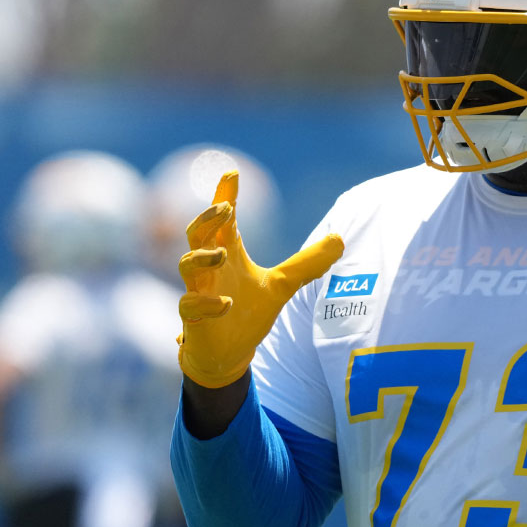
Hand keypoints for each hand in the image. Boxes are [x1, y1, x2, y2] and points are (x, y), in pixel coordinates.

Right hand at [177, 171, 343, 387]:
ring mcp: (198, 291)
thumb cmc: (247, 312)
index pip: (224, 221)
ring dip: (202, 257)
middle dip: (208, 219)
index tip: (232, 173)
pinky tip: (226, 304)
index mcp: (228, 253)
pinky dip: (207, 303)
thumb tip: (340, 240)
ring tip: (222, 255)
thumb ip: (308, 263)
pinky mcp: (193, 318)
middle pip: (197, 233)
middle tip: (226, 209)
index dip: (225, 196)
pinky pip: (190, 305)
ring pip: (187, 265)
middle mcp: (210, 268)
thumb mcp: (282, 285)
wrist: (229, 353)